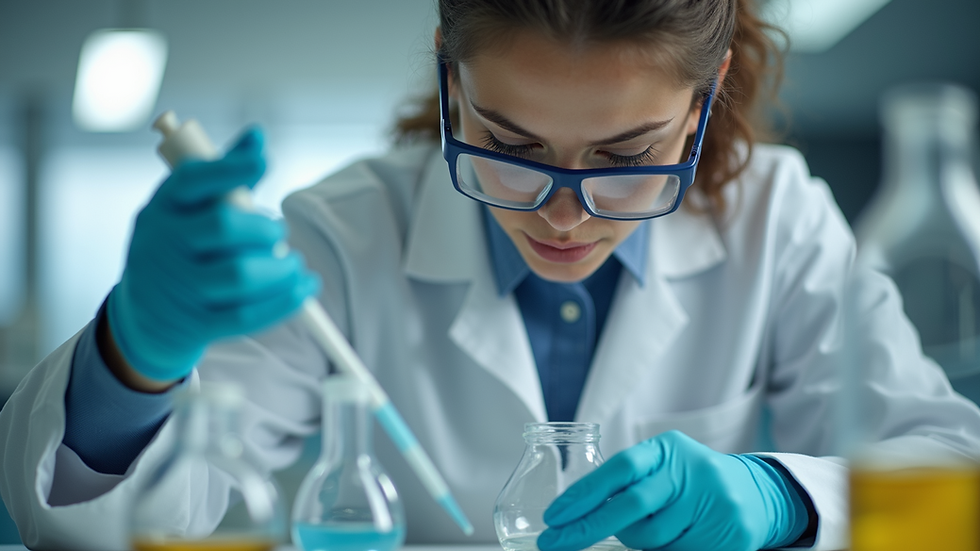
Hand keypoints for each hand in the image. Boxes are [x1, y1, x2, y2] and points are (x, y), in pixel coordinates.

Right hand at [107, 128, 319, 381]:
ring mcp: (179, 287)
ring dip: (280, 268)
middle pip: (223, 227)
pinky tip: (303, 289)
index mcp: (163, 206)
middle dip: (264, 228)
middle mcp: (165, 244)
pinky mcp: (197, 323)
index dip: (230, 169)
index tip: (264, 162)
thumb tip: (257, 135)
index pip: (193, 180)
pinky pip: (247, 315)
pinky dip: (284, 301)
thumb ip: (224, 172)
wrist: (142, 315)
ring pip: (240, 274)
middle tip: (279, 233)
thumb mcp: (187, 206)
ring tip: (293, 265)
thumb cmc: (180, 245)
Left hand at [538, 431, 807, 550]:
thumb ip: (628, 481)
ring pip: (652, 537)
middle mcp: (691, 470)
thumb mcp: (662, 466)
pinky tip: (673, 538)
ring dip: (636, 540)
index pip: (619, 468)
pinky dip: (663, 550)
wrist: (755, 493)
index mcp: (667, 449)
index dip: (583, 494)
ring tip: (645, 531)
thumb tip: (574, 512)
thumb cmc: (691, 480)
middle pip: (631, 506)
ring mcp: (713, 502)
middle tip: (555, 542)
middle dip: (588, 528)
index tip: (554, 517)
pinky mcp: (729, 533)